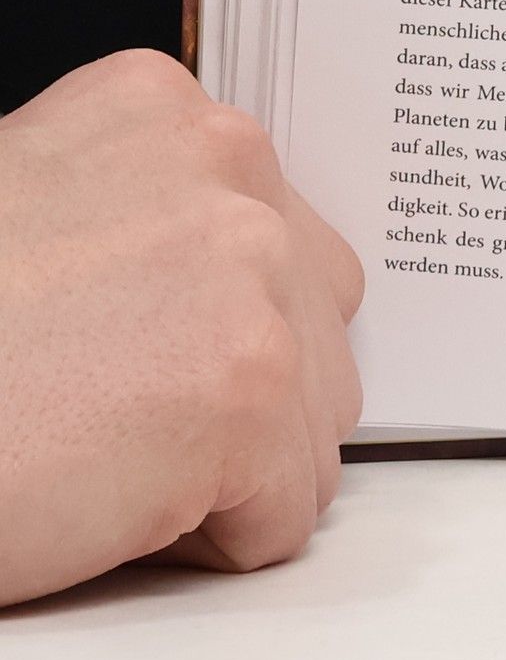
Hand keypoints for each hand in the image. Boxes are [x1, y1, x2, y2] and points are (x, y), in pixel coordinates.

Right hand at [0, 51, 362, 605]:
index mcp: (170, 114)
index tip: (136, 359)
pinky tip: (100, 504)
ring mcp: (248, 269)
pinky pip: (285, 513)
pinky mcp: (245, 385)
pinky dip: (206, 545)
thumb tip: (227, 295)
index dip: (209, 330)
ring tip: (97, 459)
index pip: (280, 242)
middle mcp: (228, 167)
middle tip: (113, 424)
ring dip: (227, 471)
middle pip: (321, 323)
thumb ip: (147, 226)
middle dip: (243, 397)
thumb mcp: (30, 210)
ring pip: (316, 421)